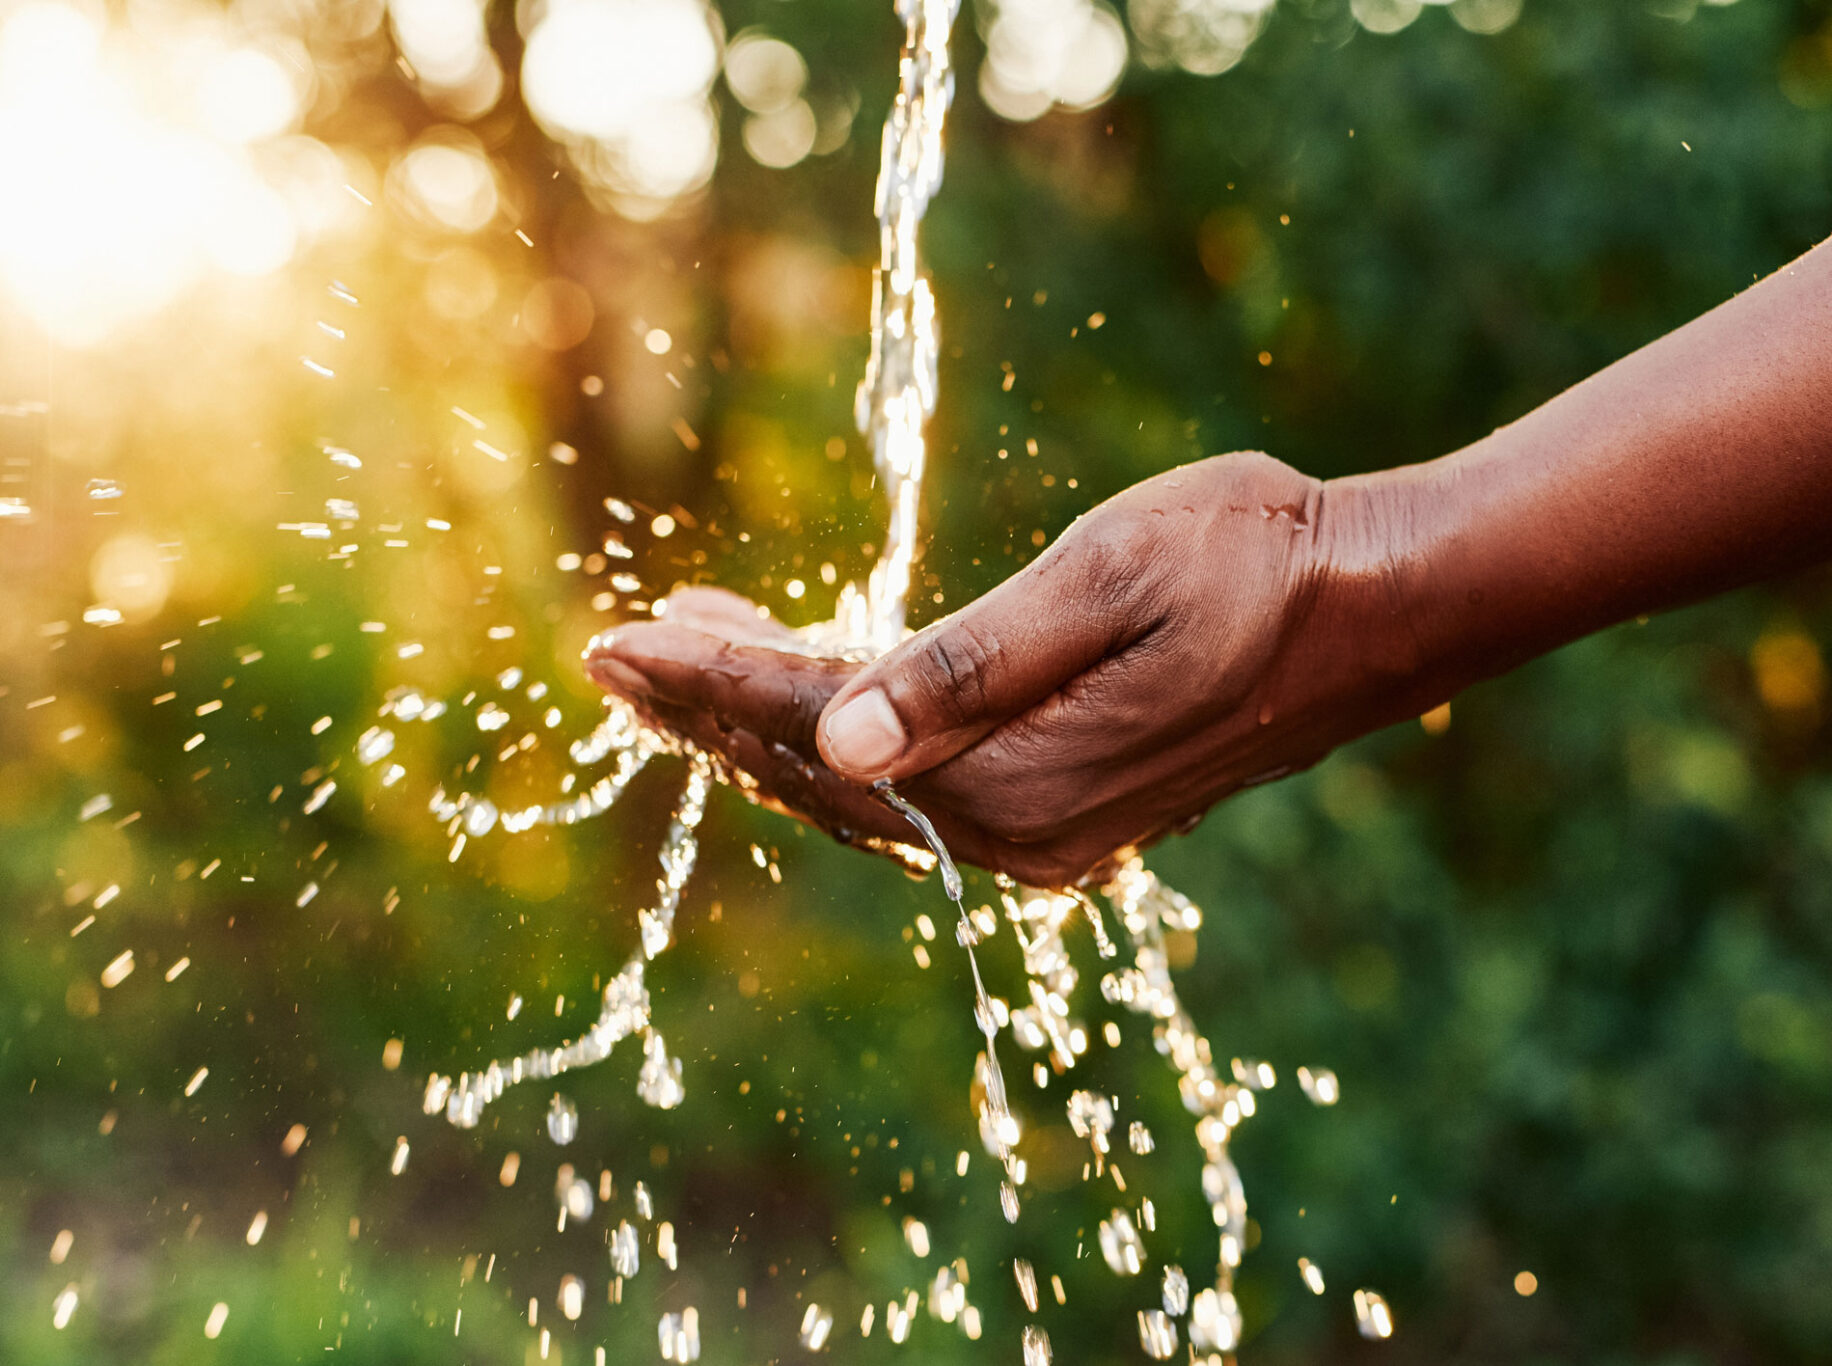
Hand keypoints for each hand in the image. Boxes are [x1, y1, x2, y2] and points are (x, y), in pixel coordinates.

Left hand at [583, 451, 1432, 887]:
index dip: (705, 681)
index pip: (814, 728)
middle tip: (610, 655)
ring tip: (680, 658)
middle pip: (815, 772)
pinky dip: (836, 732)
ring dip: (762, 721)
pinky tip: (806, 686)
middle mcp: (1017, 830)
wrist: (1377, 602)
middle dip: (707, 709)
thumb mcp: (1106, 582)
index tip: (607, 642)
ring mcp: (1041, 830)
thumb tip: (836, 739)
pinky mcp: (1062, 806)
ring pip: (856, 784)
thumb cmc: (1253, 558)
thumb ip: (966, 665)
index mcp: (1015, 778)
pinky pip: (911, 782)